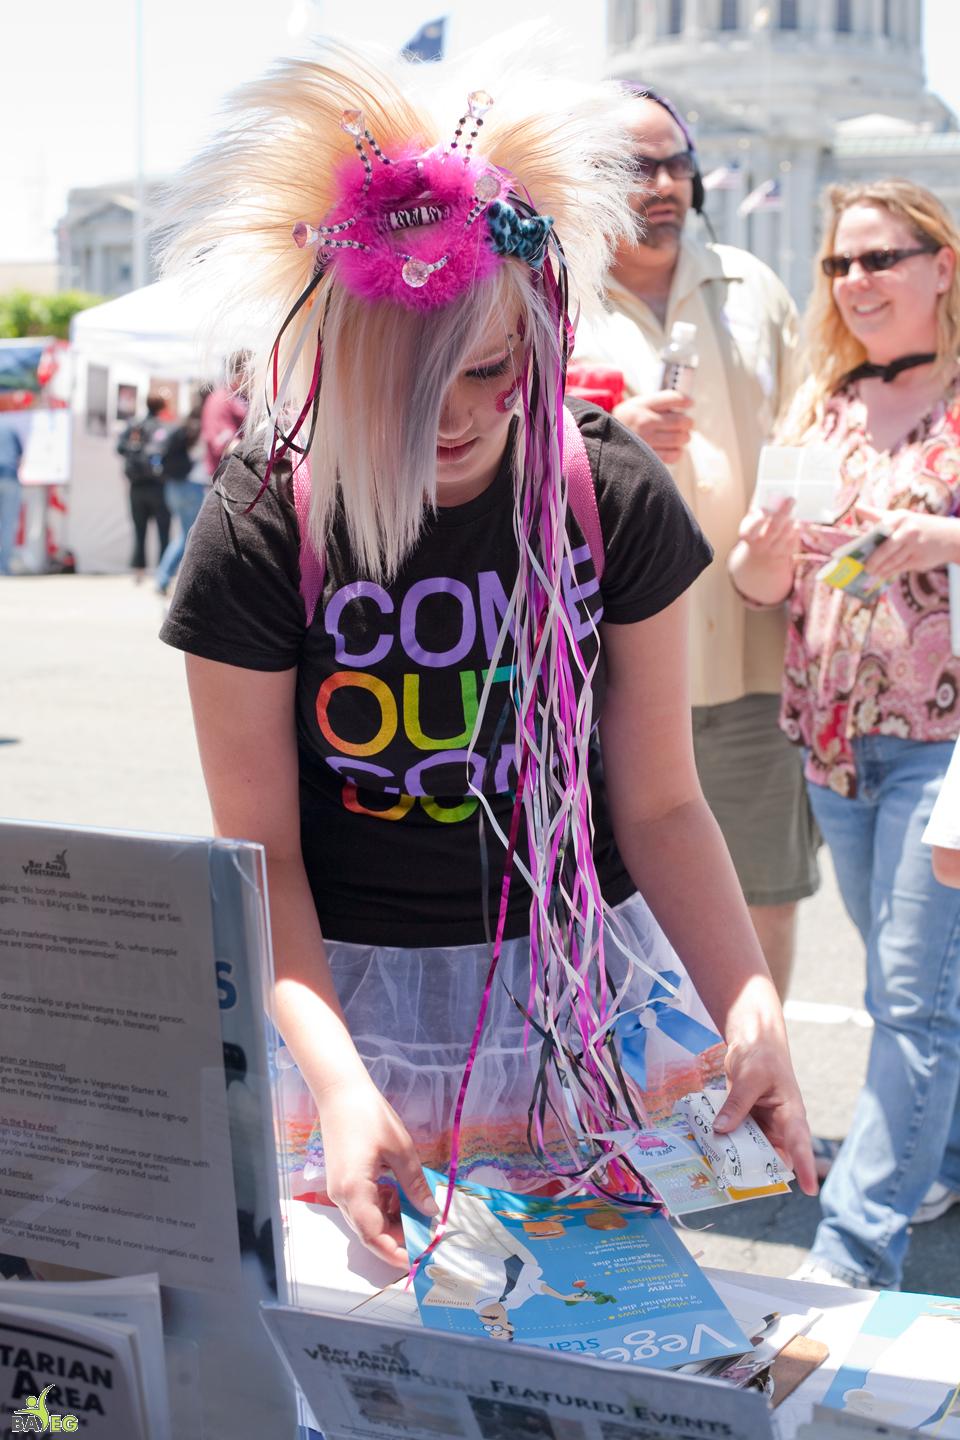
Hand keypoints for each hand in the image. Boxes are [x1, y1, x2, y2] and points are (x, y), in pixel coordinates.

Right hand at [317, 1078, 438, 1267]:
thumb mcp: (401, 1150)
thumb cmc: (370, 1116)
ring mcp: (339, 1189)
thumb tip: (431, 1212)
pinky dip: (382, 1206)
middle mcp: (342, 1197)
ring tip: (416, 1210)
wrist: (340, 1092)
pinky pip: (362, 1205)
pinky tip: (398, 1192)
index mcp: (354, 1191)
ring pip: (366, 1220)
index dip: (396, 1252)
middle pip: (369, 1232)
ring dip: (391, 1221)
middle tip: (425, 1238)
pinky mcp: (342, 1181)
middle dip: (397, 1239)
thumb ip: (415, 1184)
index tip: (418, 1260)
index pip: (374, 1236)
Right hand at [613, 391, 693, 464]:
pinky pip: (674, 455)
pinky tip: (674, 448)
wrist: (602, 442)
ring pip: (680, 438)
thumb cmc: (627, 421)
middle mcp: (644, 422)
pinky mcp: (648, 457)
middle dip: (688, 422)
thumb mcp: (636, 405)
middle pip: (681, 420)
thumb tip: (687, 402)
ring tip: (681, 436)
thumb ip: (658, 402)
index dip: (686, 401)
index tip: (690, 403)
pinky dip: (678, 451)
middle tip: (686, 424)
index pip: (673, 398)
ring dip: (685, 437)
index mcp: (641, 405)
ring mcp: (646, 441)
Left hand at [711, 992, 817, 1196]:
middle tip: (739, 1181)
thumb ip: (736, 1104)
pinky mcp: (748, 1123)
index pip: (801, 1144)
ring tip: (719, 1169)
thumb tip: (721, 1130)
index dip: (806, 1167)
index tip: (810, 1190)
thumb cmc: (761, 1056)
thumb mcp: (748, 1078)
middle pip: (775, 1156)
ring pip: (754, 1152)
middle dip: (760, 1171)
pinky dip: (728, 1145)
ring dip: (739, 1159)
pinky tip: (711, 1151)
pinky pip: (739, 1140)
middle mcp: (780, 1126)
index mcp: (791, 1114)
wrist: (753, 1042)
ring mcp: (763, 1126)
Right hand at [737, 496, 798, 561]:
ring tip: (795, 512)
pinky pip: (794, 542)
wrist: (757, 559)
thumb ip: (755, 508)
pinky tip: (798, 523)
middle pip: (774, 529)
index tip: (765, 510)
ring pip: (786, 535)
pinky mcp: (784, 555)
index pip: (751, 528)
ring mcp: (773, 552)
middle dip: (783, 513)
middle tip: (791, 499)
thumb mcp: (749, 523)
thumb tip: (761, 489)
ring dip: (792, 521)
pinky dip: (797, 531)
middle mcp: (760, 545)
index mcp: (748, 535)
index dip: (758, 519)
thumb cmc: (754, 534)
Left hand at [856, 504, 959, 581]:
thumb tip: (856, 508)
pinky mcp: (919, 559)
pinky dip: (890, 572)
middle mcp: (907, 530)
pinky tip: (883, 575)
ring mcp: (914, 545)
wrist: (949, 536)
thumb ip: (877, 515)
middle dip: (873, 561)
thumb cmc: (916, 526)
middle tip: (864, 568)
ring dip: (880, 569)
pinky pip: (900, 568)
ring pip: (892, 561)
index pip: (878, 529)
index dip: (865, 542)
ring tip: (871, 573)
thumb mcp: (900, 517)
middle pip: (884, 550)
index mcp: (899, 518)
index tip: (852, 552)